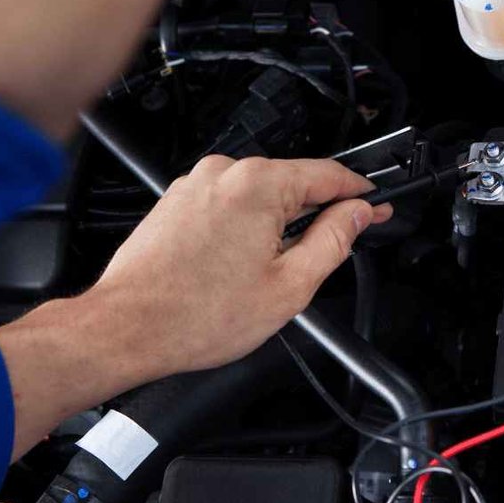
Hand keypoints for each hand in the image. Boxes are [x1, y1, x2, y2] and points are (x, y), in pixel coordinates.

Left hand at [0, 156, 390, 457]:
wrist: (126, 328)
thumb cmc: (196, 315)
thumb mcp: (290, 285)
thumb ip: (333, 241)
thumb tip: (357, 215)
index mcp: (258, 184)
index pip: (329, 175)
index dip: (360, 194)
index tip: (377, 206)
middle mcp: (224, 174)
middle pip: (292, 184)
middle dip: (316, 214)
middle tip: (333, 250)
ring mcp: (195, 186)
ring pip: (258, 198)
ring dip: (276, 226)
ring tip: (271, 276)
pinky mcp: (176, 203)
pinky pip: (227, 207)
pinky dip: (243, 230)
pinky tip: (238, 270)